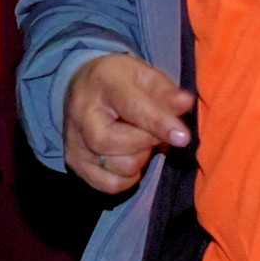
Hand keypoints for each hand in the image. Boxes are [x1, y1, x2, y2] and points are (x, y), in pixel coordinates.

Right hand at [64, 51, 193, 195]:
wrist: (84, 88)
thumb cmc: (121, 81)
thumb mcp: (145, 75)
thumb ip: (165, 91)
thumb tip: (185, 104)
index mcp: (103, 82)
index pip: (132, 107)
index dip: (159, 123)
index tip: (183, 136)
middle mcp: (82, 114)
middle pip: (120, 144)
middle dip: (148, 142)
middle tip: (153, 130)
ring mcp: (75, 141)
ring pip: (120, 167)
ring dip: (140, 158)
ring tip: (139, 140)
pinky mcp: (75, 163)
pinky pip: (112, 185)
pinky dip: (128, 176)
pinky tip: (128, 155)